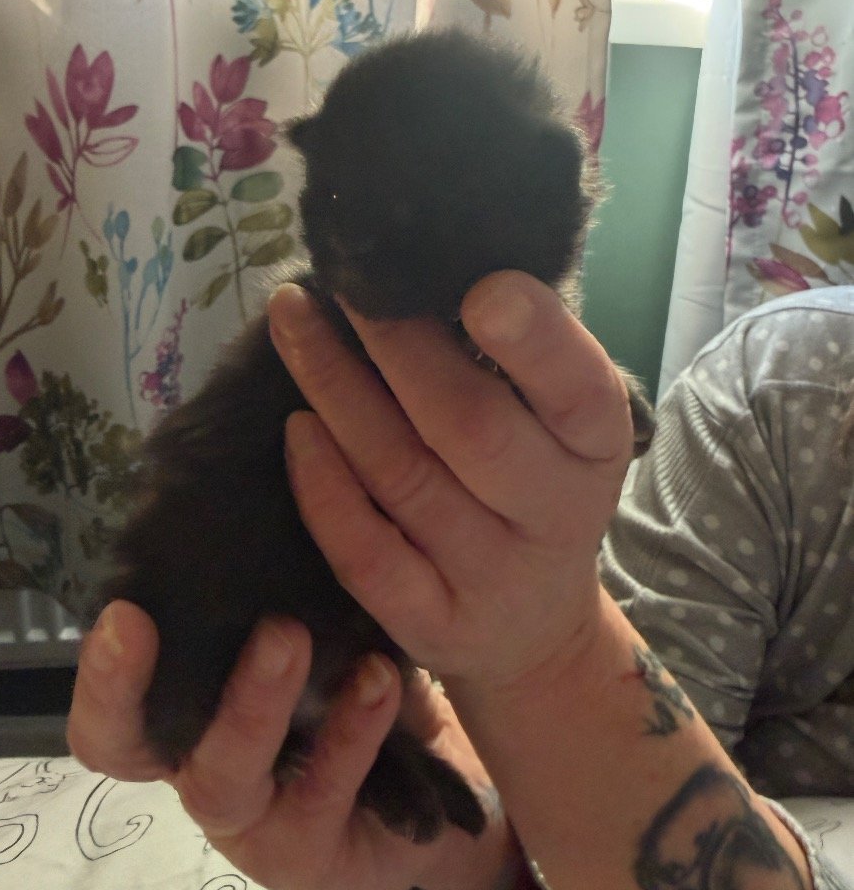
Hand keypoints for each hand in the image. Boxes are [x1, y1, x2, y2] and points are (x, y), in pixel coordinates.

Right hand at [67, 600, 516, 889]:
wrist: (436, 776)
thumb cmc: (355, 682)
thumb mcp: (317, 621)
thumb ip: (274, 580)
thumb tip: (241, 482)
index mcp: (187, 712)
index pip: (112, 707)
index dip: (102, 672)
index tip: (123, 613)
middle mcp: (199, 765)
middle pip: (131, 746)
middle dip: (133, 684)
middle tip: (157, 616)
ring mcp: (250, 818)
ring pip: (224, 773)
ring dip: (253, 700)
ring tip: (289, 634)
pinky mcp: (309, 850)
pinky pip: (321, 792)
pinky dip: (351, 729)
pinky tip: (380, 678)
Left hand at [269, 269, 633, 693]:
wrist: (536, 626)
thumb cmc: (536, 487)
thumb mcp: (558, 425)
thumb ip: (519, 359)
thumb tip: (429, 263)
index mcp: (596, 448)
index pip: (579, 391)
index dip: (535, 340)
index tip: (481, 286)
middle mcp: (555, 516)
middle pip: (470, 427)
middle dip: (398, 345)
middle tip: (345, 279)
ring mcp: (492, 578)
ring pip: (402, 476)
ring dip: (336, 389)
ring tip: (292, 320)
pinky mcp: (432, 625)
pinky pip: (365, 553)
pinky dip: (323, 486)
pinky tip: (296, 427)